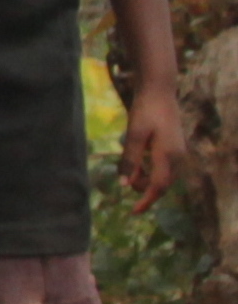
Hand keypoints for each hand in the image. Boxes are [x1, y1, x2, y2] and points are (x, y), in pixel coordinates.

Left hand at [122, 85, 184, 209]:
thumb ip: (130, 160)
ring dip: (147, 179)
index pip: (158, 187)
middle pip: (162, 185)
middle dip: (145, 191)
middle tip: (127, 185)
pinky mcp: (175, 147)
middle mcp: (177, 157)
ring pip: (164, 177)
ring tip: (131, 171)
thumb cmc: (145, 110)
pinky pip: (164, 167)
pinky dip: (151, 170)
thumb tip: (125, 185)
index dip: (146, 201)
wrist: (159, 90)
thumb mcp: (134, 135)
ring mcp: (178, 152)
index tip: (133, 212)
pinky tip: (138, 163)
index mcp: (168, 156)